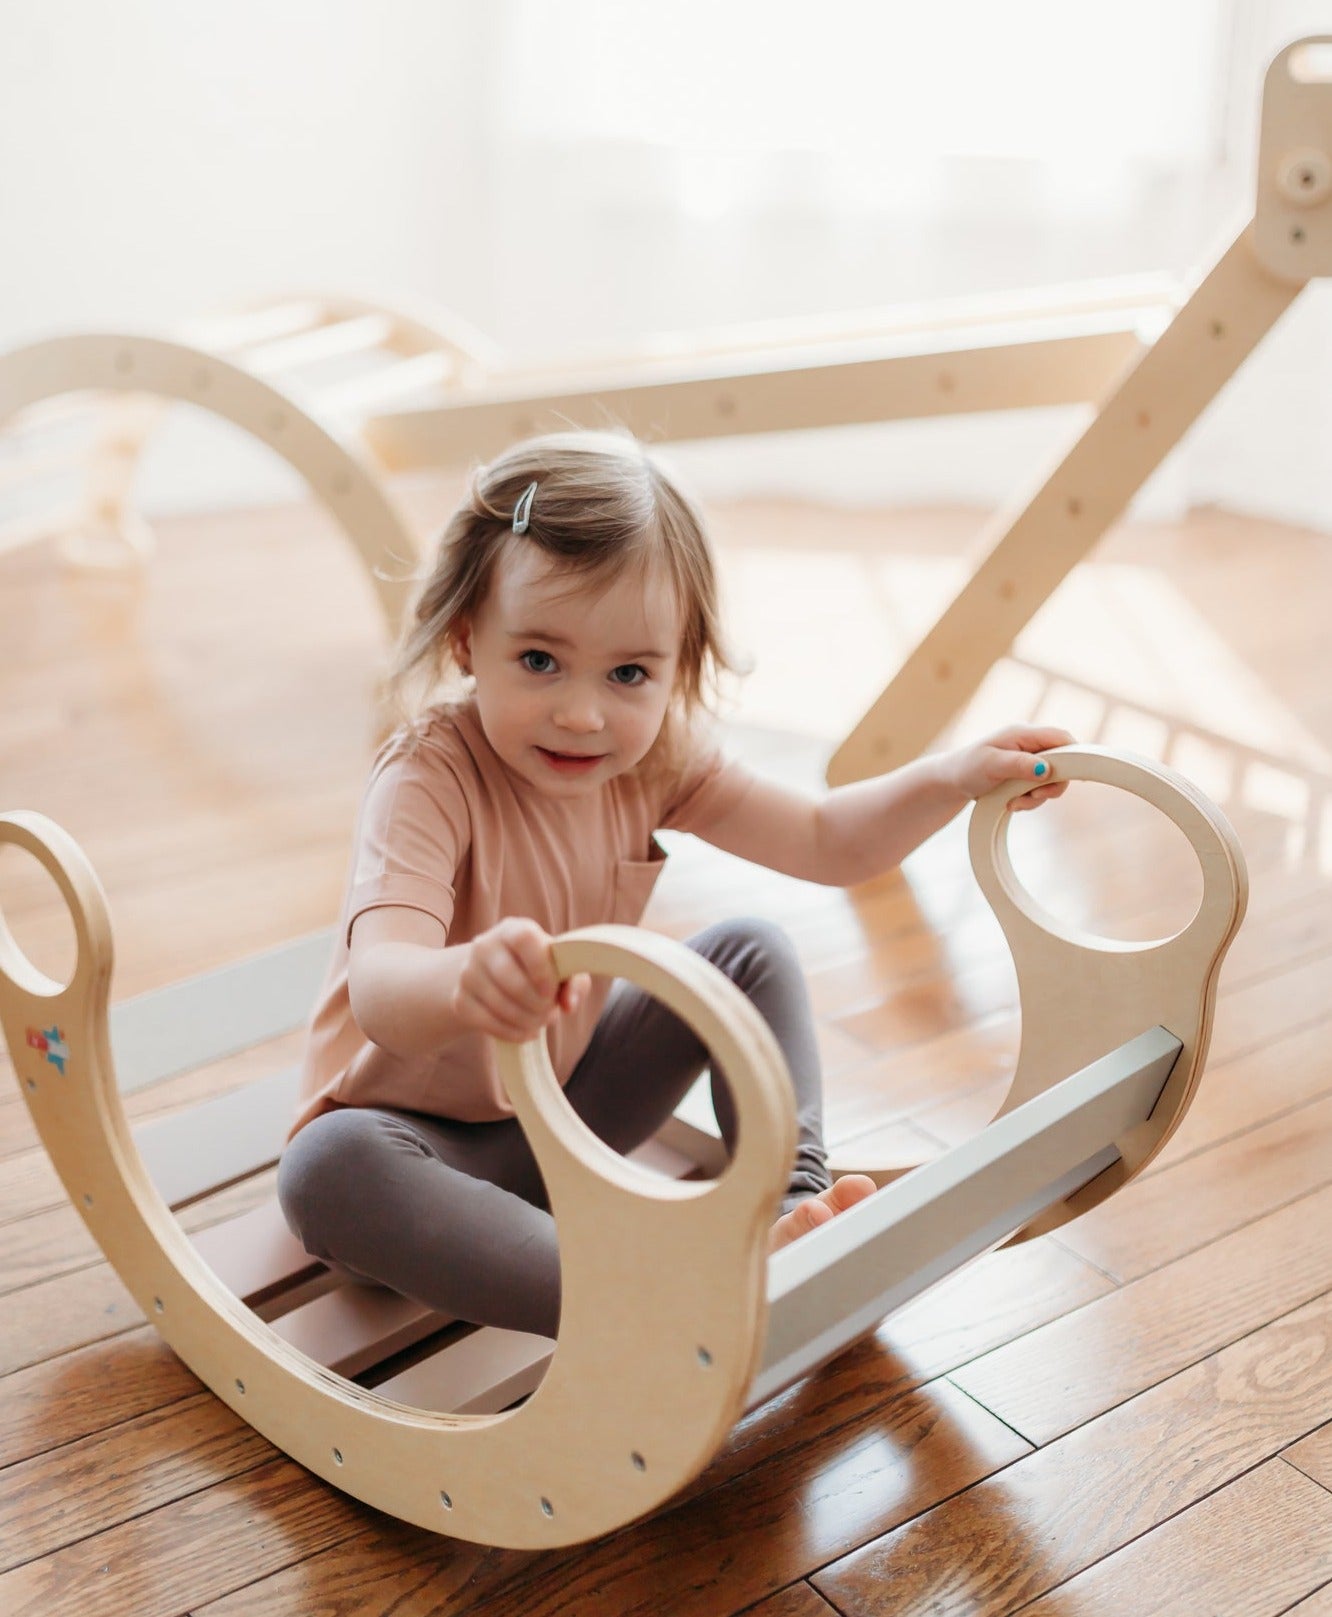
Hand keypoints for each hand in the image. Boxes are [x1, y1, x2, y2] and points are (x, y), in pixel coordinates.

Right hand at [451, 918, 590, 1043]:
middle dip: (538, 1005)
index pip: (524, 939)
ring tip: (540, 1020)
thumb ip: (575, 982)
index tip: (551, 989)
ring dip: (528, 1021)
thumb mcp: (562, 968)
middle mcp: (485, 945)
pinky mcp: (459, 999)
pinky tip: (526, 1030)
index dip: (541, 967)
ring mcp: (468, 973)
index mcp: (513, 930)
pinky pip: (487, 1023)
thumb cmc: (538, 969)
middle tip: (550, 1011)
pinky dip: (512, 1033)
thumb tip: (569, 1004)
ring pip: (500, 1006)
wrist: (494, 976)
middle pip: (511, 981)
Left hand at [943, 724, 1073, 810]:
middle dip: (1051, 785)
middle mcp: (1029, 745)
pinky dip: (1029, 801)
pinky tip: (1012, 803)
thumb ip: (1020, 765)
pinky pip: (1039, 790)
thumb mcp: (992, 766)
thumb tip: (1046, 769)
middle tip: (1035, 797)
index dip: (1075, 754)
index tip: (1075, 776)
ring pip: (1051, 781)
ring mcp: (1028, 760)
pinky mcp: (1025, 775)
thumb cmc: (967, 767)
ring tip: (1014, 802)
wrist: (951, 781)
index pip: (1061, 737)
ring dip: (1037, 797)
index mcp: (1023, 734)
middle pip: (1062, 762)